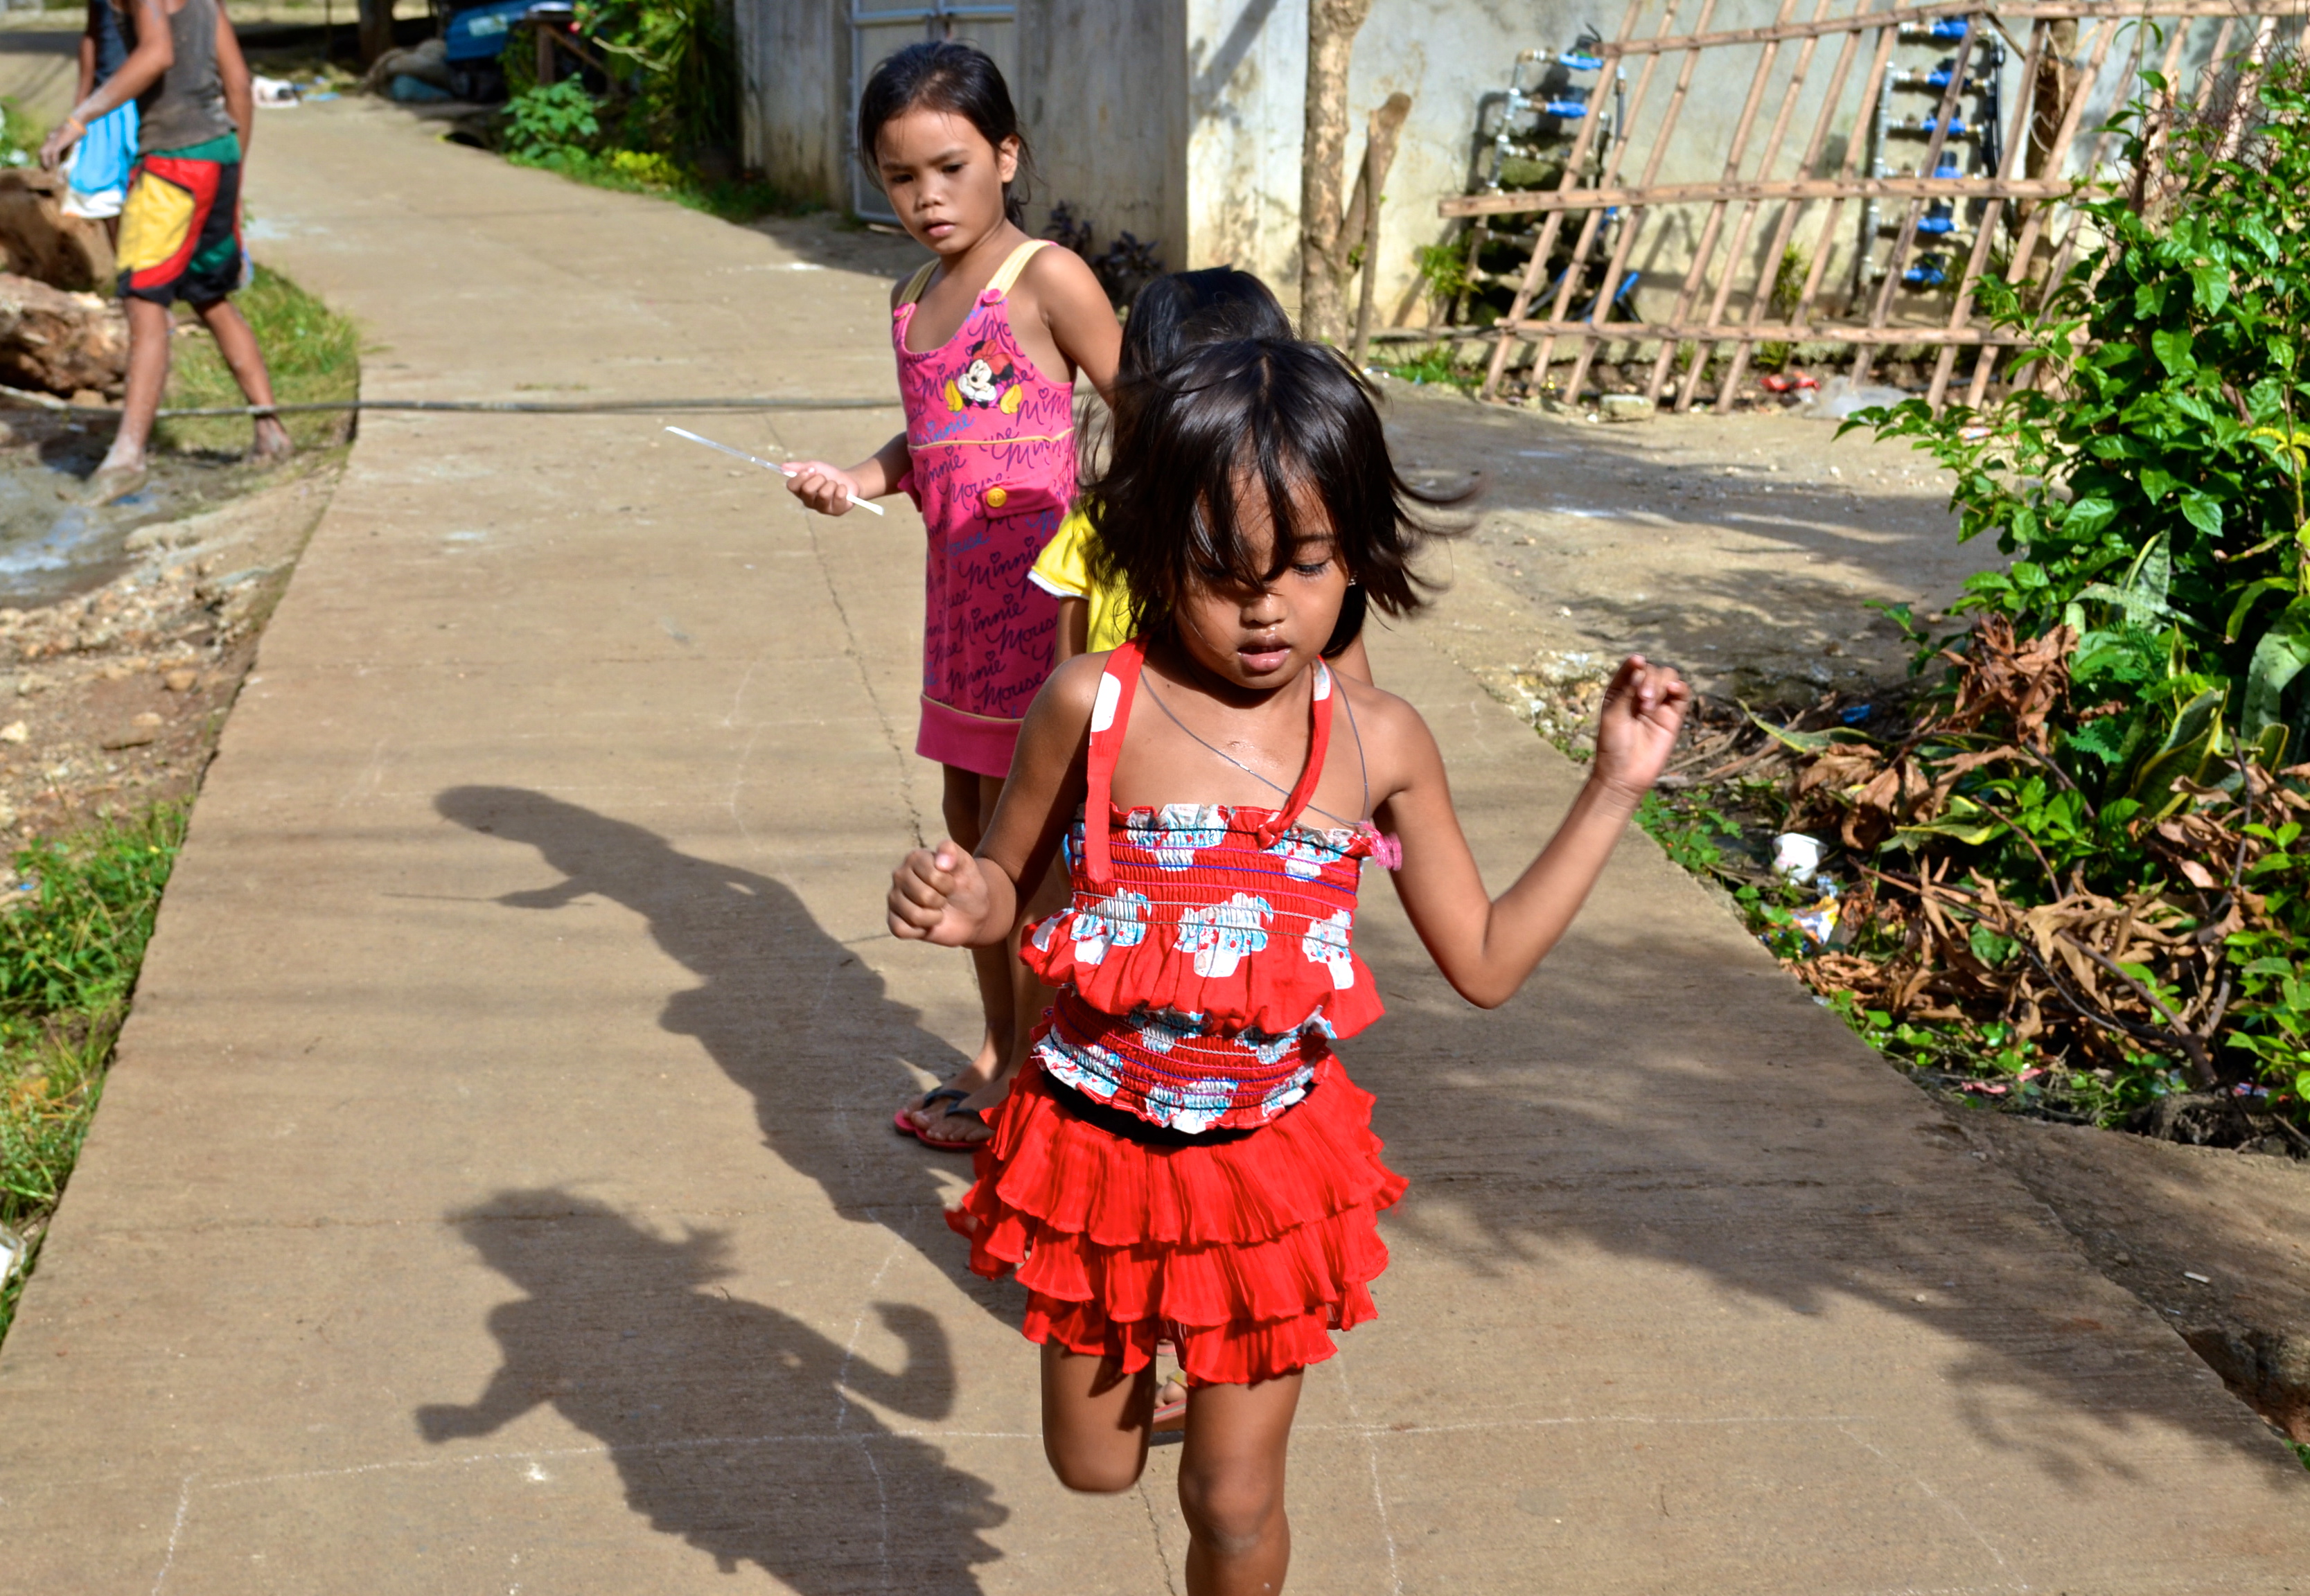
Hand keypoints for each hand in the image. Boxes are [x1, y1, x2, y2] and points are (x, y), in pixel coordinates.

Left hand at [39, 116, 84, 172]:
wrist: (78, 120)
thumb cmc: (76, 129)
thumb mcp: (69, 140)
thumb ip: (65, 149)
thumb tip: (64, 158)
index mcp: (51, 137)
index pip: (44, 149)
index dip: (44, 158)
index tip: (47, 166)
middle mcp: (49, 138)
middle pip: (41, 152)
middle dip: (42, 162)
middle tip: (46, 170)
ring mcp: (53, 139)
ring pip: (44, 153)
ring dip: (46, 162)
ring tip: (49, 170)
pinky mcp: (58, 141)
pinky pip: (53, 153)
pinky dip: (53, 160)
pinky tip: (56, 166)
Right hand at [784, 460, 862, 516]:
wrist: (848, 480)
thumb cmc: (828, 474)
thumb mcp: (813, 467)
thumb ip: (799, 467)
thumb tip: (783, 466)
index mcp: (800, 492)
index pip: (792, 486)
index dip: (801, 476)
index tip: (811, 469)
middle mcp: (809, 502)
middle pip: (807, 489)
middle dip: (819, 478)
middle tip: (825, 478)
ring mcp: (822, 509)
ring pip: (824, 493)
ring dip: (831, 483)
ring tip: (834, 484)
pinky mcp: (836, 512)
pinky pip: (839, 495)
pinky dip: (842, 488)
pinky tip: (842, 490)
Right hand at [888, 841, 992, 945]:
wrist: (970, 913)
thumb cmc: (966, 885)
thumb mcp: (966, 864)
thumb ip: (952, 852)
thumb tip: (940, 862)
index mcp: (915, 858)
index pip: (933, 877)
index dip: (948, 884)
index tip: (951, 882)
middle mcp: (899, 876)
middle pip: (924, 897)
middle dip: (941, 901)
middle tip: (943, 898)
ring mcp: (894, 898)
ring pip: (914, 916)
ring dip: (934, 917)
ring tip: (936, 910)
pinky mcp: (893, 920)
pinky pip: (901, 930)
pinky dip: (920, 931)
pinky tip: (926, 923)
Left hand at [1588, 656, 1690, 801]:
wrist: (1625, 774)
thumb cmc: (1613, 745)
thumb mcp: (1614, 714)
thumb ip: (1627, 690)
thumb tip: (1640, 665)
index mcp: (1620, 691)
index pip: (1631, 668)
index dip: (1634, 663)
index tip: (1637, 661)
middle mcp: (1639, 694)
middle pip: (1652, 671)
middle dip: (1648, 679)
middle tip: (1642, 699)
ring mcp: (1658, 704)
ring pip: (1667, 678)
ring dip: (1660, 684)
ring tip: (1649, 705)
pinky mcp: (1673, 715)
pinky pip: (1682, 694)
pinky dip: (1679, 687)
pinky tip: (1673, 690)